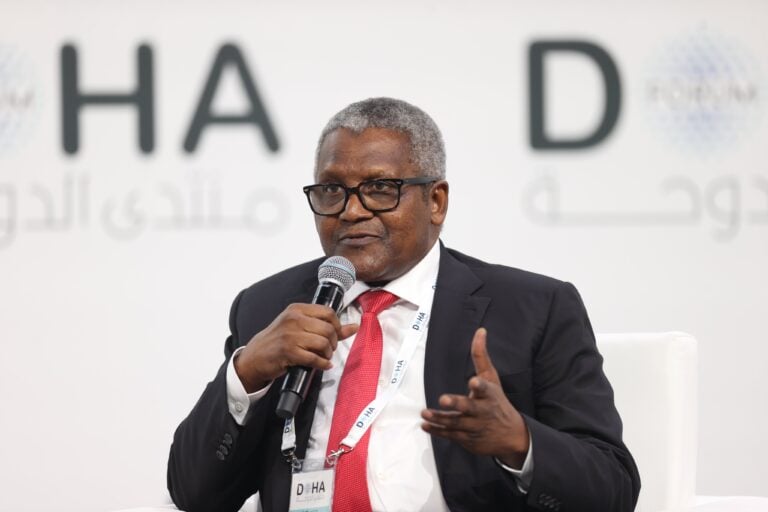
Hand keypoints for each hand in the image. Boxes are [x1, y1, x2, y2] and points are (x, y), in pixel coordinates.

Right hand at [234, 303, 358, 392]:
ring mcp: (290, 335)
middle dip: (333, 342)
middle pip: (328, 329)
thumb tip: (354, 327)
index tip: (335, 335)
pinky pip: (314, 358)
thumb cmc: (279, 340)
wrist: (255, 357)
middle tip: (329, 349)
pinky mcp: (288, 352)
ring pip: (323, 343)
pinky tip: (322, 365)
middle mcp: (293, 319)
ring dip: (328, 354)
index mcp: (297, 309)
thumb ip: (327, 326)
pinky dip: (322, 364)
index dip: (337, 326)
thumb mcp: (300, 327)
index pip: (328, 312)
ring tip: (324, 357)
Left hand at [420, 327, 529, 467]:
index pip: (485, 389)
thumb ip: (481, 356)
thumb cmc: (497, 401)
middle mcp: (483, 412)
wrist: (511, 436)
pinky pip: (450, 435)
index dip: (480, 386)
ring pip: (456, 423)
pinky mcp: (467, 439)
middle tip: (443, 399)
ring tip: (425, 413)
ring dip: (440, 418)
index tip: (473, 381)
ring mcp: (475, 427)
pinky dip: (437, 431)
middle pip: (469, 408)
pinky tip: (425, 425)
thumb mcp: (491, 378)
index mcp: (489, 396)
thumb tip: (480, 331)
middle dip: (457, 404)